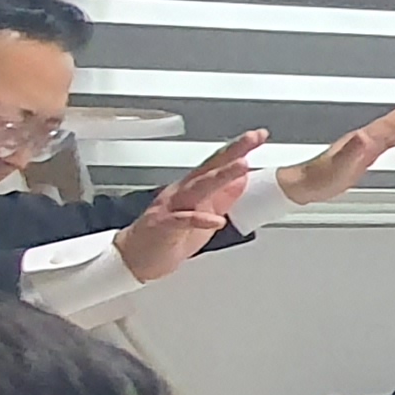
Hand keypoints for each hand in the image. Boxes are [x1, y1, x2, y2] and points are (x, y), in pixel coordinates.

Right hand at [113, 132, 260, 280]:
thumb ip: (223, 196)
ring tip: (241, 166)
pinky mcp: (163, 226)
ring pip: (197, 187)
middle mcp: (182, 192)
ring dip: (220, 176)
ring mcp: (171, 207)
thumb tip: (243, 179)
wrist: (135, 258)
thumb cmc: (169, 236)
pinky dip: (199, 219)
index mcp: (193, 188)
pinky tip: (217, 220)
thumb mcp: (205, 214)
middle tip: (252, 138)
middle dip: (232, 152)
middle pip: (210, 168)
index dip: (238, 149)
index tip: (259, 136)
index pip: (218, 164)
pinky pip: (182, 220)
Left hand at [280, 99, 394, 205]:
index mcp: (361, 140)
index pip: (388, 122)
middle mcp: (362, 140)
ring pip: (386, 130)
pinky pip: (382, 143)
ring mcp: (361, 148)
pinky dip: (393, 137)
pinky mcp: (360, 157)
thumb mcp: (340, 165)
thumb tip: (367, 136)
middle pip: (389, 122)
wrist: (304, 186)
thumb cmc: (320, 177)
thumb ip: (354, 150)